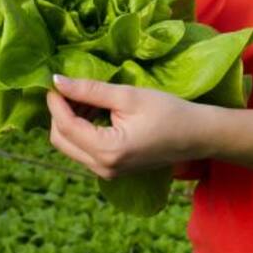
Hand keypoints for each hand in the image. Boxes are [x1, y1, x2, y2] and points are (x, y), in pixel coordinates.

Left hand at [46, 76, 210, 179]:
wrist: (197, 136)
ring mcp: (107, 172)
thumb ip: (90, 90)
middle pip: (61, 141)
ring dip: (71, 121)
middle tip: (72, 88)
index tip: (55, 80)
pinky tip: (95, 111)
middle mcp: (102, 168)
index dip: (56, 102)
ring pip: (70, 146)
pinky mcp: (112, 169)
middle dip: (60, 113)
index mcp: (107, 151)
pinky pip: (84, 150)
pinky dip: (82, 130)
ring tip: (87, 96)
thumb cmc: (168, 112)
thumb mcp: (128, 96)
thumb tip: (57, 82)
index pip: (65, 126)